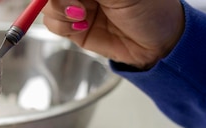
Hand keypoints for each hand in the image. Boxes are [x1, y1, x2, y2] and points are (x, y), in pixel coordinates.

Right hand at [42, 0, 184, 68]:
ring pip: (49, 6)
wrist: (157, 45)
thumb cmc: (151, 10)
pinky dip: (62, 26)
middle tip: (78, 8)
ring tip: (83, 17)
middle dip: (60, 0)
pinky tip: (82, 27)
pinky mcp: (72, 26)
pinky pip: (52, 23)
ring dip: (60, 12)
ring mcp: (77, 5)